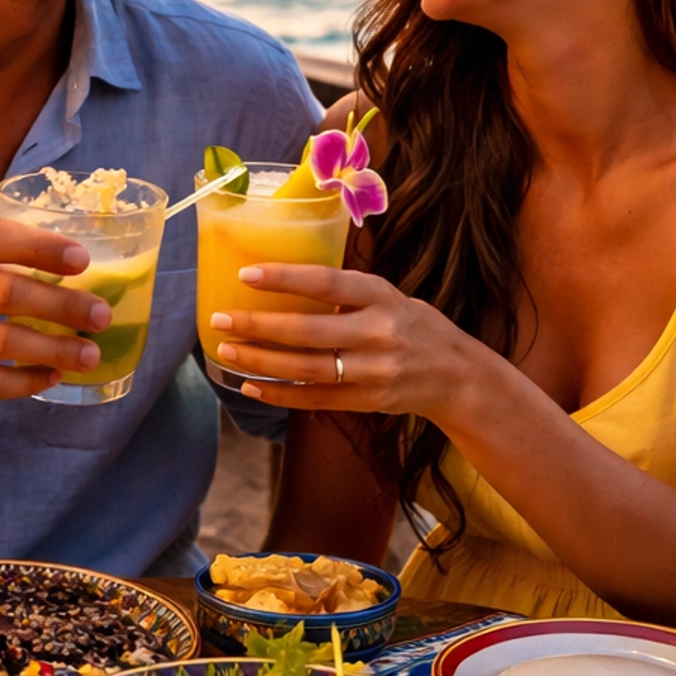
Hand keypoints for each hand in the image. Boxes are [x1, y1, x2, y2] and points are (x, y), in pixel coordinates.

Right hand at [0, 219, 109, 409]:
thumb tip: (61, 264)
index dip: (40, 246)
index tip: (81, 260)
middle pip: (5, 292)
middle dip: (62, 305)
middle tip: (99, 315)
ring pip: (2, 343)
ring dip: (54, 349)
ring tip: (88, 353)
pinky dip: (25, 382)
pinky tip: (50, 377)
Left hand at [208, 262, 474, 415]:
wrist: (456, 375)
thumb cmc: (412, 326)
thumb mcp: (389, 296)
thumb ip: (346, 292)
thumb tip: (283, 278)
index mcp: (381, 296)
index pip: (326, 283)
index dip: (285, 279)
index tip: (246, 274)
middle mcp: (379, 333)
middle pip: (308, 332)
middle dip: (258, 326)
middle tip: (219, 319)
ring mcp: (374, 371)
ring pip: (306, 369)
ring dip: (261, 362)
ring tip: (227, 351)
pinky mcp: (367, 401)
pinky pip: (314, 400)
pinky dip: (280, 394)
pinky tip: (250, 386)